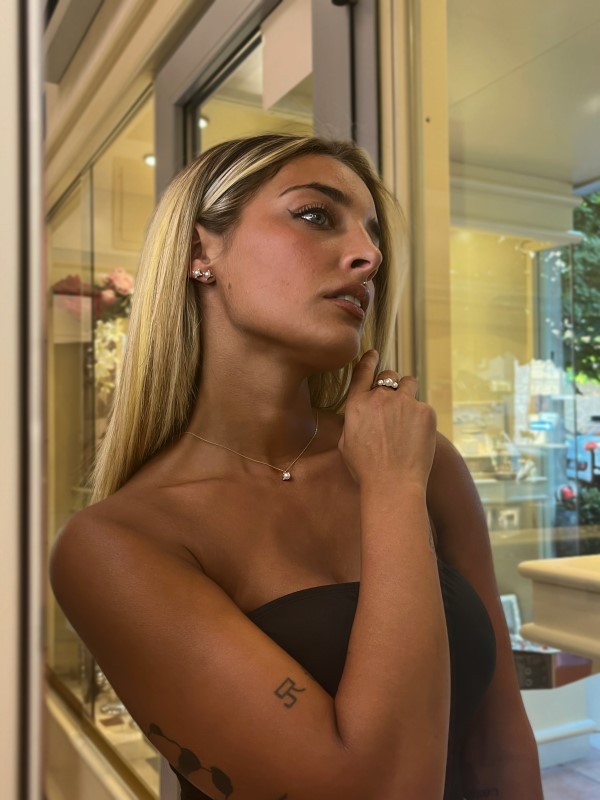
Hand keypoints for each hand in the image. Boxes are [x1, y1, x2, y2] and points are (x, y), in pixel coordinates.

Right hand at [338, 350, 436, 486]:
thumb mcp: (346, 443)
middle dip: (392, 385)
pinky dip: (421, 417)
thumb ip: (353, 420)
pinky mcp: (425, 411)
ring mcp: (404, 402)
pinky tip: (417, 437)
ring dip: (408, 394)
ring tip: (408, 416)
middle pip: (390, 376)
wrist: (392, 484)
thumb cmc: (366, 470)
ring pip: (409, 384)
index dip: (369, 360)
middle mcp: (380, 397)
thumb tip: (361, 412)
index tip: (373, 353)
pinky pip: (423, 406)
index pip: (363, 372)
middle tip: (395, 404)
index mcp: (357, 405)